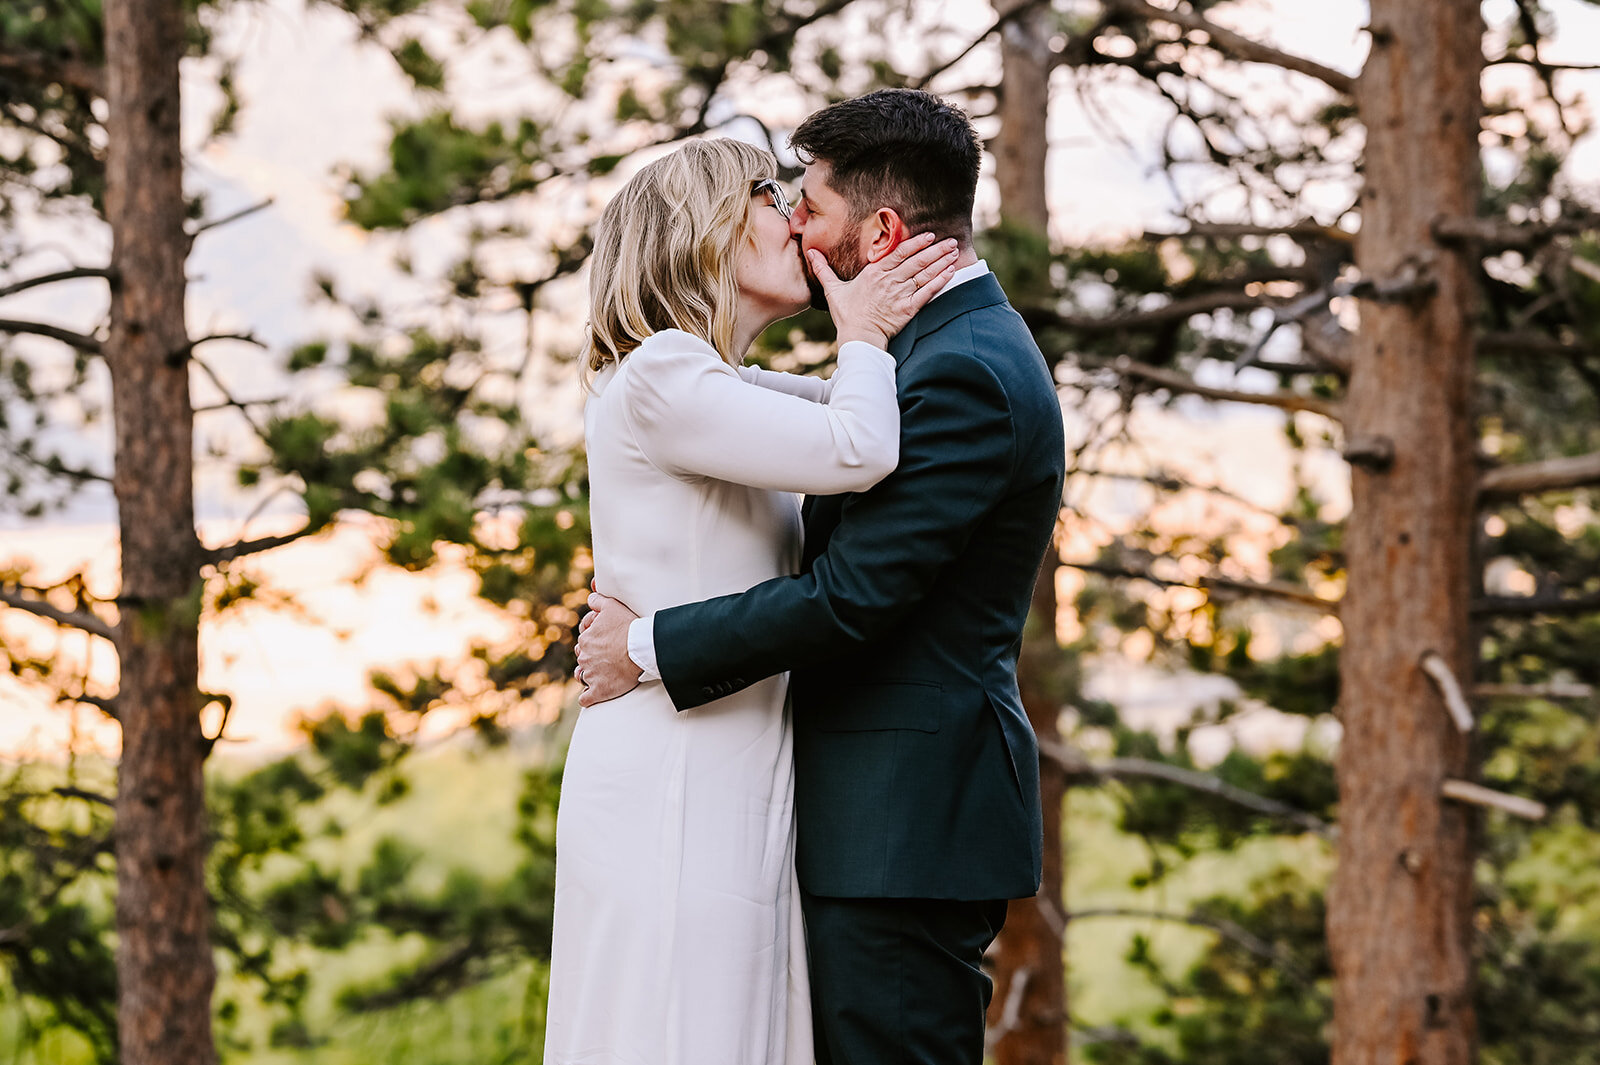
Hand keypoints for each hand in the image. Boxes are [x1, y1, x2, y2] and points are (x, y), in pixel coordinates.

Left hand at [575, 591, 642, 706]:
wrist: (642, 648)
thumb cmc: (629, 626)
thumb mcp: (612, 606)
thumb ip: (597, 600)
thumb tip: (590, 597)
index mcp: (586, 639)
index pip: (583, 642)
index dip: (594, 642)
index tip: (606, 643)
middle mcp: (584, 657)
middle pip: (583, 659)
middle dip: (590, 658)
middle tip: (606, 658)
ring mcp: (590, 675)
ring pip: (581, 677)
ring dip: (587, 676)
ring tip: (600, 675)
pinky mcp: (599, 691)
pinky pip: (586, 699)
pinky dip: (588, 697)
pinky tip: (594, 695)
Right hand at [808, 233, 959, 349]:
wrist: (858, 338)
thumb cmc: (846, 315)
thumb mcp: (833, 290)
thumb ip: (824, 270)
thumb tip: (810, 253)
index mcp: (874, 273)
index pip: (900, 253)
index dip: (916, 243)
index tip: (930, 235)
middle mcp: (889, 281)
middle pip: (917, 261)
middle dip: (936, 250)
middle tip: (951, 242)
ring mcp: (900, 294)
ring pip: (924, 274)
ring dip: (941, 262)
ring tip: (954, 253)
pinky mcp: (908, 309)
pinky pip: (927, 292)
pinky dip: (940, 282)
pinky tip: (950, 273)